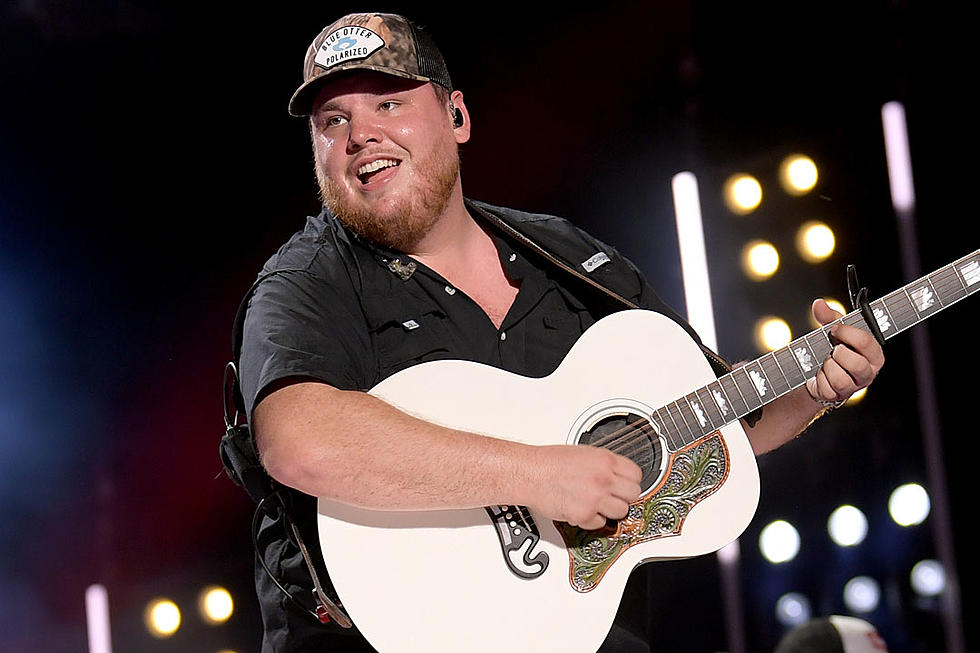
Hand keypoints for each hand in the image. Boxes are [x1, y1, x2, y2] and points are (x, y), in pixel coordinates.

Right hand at [526, 445, 641, 530]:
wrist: (530, 473)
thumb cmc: (550, 462)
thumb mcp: (584, 453)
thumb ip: (604, 465)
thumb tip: (618, 475)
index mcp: (605, 461)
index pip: (636, 474)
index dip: (631, 480)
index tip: (626, 484)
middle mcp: (603, 479)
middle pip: (633, 494)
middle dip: (624, 496)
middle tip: (614, 495)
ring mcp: (595, 498)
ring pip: (621, 511)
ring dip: (610, 509)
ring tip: (597, 503)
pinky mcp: (584, 515)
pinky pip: (600, 523)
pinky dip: (592, 519)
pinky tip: (583, 509)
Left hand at [806, 298, 885, 404]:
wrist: (817, 372)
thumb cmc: (833, 348)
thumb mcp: (833, 331)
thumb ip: (828, 317)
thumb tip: (819, 304)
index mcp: (874, 354)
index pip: (867, 342)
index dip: (849, 334)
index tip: (834, 328)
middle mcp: (868, 372)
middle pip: (857, 364)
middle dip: (838, 354)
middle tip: (832, 350)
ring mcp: (854, 387)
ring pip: (840, 379)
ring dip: (828, 367)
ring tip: (826, 362)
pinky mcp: (839, 397)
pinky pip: (827, 389)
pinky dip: (819, 379)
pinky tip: (821, 374)